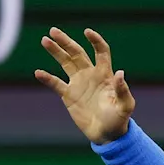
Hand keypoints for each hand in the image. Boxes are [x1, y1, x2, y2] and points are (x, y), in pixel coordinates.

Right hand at [35, 27, 134, 144]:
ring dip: (55, 51)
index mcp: (105, 75)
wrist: (107, 134)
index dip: (95, 41)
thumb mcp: (125, 106)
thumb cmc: (119, 119)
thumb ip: (122, 90)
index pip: (101, 52)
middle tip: (53, 31)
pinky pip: (55, 83)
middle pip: (77, 53)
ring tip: (45, 40)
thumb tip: (120, 72)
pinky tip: (38, 72)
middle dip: (65, 41)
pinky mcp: (68, 95)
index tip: (87, 32)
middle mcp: (91, 75)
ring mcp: (78, 84)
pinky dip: (47, 78)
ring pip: (65, 63)